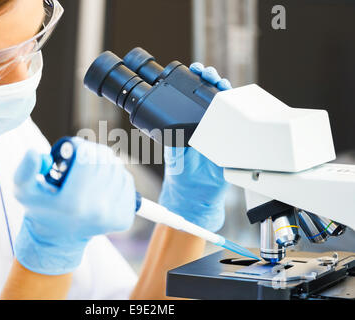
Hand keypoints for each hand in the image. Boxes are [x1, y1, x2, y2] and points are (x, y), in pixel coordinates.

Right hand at [14, 138, 135, 274]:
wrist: (59, 237)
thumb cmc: (42, 208)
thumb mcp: (24, 191)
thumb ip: (25, 170)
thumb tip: (36, 154)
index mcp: (73, 203)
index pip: (87, 158)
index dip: (80, 147)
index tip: (74, 148)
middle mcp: (96, 211)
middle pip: (104, 161)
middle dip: (93, 152)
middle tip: (83, 155)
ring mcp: (113, 216)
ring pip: (117, 169)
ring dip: (105, 162)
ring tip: (90, 169)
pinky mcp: (124, 218)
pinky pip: (127, 182)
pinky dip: (116, 176)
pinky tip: (102, 182)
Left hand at [158, 64, 231, 231]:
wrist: (194, 192)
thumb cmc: (180, 168)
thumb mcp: (172, 144)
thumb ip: (172, 130)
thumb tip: (168, 115)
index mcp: (190, 118)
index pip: (194, 93)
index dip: (195, 79)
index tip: (193, 69)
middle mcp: (207, 120)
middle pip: (212, 92)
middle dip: (211, 78)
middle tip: (207, 73)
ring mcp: (222, 128)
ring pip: (227, 102)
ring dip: (225, 89)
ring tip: (220, 82)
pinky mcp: (234, 139)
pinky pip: (239, 121)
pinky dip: (239, 109)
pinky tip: (235, 100)